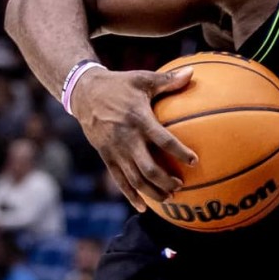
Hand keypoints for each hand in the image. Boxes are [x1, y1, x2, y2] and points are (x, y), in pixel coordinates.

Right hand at [72, 67, 197, 211]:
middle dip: (165, 180)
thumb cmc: (119, 84)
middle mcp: (126, 138)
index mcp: (138, 119)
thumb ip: (168, 80)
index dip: (179, 152)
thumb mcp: (142, 79)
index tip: (195, 161)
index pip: (163, 140)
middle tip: (181, 185)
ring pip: (134, 179)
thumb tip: (192, 72)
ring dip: (152, 191)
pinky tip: (143, 207)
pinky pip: (119, 180)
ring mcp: (114, 150)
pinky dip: (131, 195)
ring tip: (169, 197)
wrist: (83, 93)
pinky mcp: (105, 156)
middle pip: (147, 168)